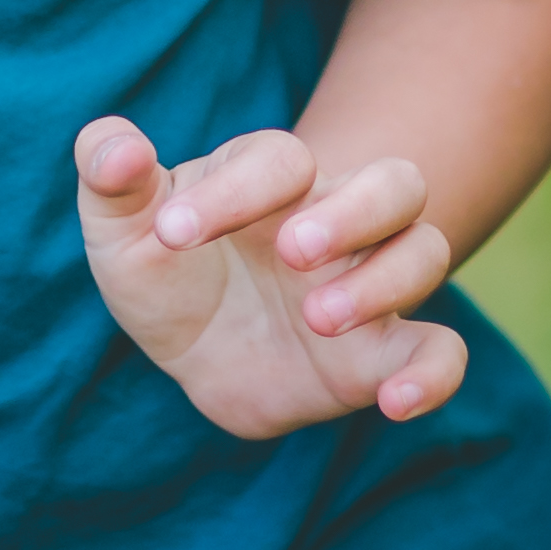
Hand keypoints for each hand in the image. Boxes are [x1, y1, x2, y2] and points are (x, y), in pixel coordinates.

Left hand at [73, 117, 469, 438]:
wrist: (200, 353)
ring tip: (316, 317)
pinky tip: (394, 401)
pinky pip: (442, 352)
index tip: (171, 235)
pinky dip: (433, 374)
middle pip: (395, 182)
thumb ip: (109, 174)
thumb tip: (114, 148)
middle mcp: (339, 220)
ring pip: (425, 252)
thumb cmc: (168, 268)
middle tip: (291, 250)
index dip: (233, 191)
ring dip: (382, 282)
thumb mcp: (122, 227)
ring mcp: (370, 284)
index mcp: (275, 178)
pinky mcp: (383, 354)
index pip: (280, 160)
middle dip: (352, 212)